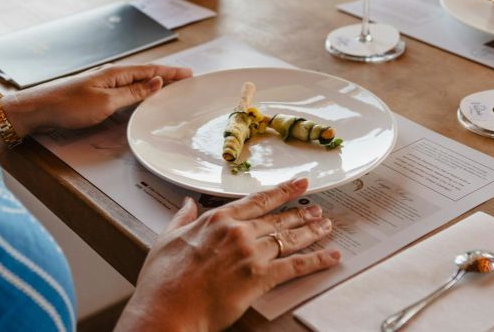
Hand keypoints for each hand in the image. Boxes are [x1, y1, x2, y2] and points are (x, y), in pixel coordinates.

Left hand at [1, 63, 191, 136]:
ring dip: (153, 84)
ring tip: (170, 87)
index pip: (151, 70)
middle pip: (145, 74)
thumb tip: (156, 81)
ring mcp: (103, 84)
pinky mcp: (96, 94)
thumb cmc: (69, 105)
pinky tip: (141, 97)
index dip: (171, 72)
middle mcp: (111, 75)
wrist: (39, 109)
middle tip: (186, 80)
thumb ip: (132, 93)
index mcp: (116, 73)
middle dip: (166, 76)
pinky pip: (125, 90)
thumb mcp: (106, 102)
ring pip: (136, 82)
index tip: (190, 73)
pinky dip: (139, 91)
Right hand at [117, 178, 340, 331]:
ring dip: (312, 232)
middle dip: (301, 213)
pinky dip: (316, 260)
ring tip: (326, 226)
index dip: (281, 191)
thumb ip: (181, 218)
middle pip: (277, 219)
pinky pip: (295, 266)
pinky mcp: (259, 278)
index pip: (257, 200)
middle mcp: (237, 232)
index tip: (297, 184)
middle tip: (317, 209)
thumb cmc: (164, 280)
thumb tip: (187, 204)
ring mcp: (250, 254)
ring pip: (289, 239)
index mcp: (217, 219)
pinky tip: (330, 256)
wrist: (167, 309)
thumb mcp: (167, 239)